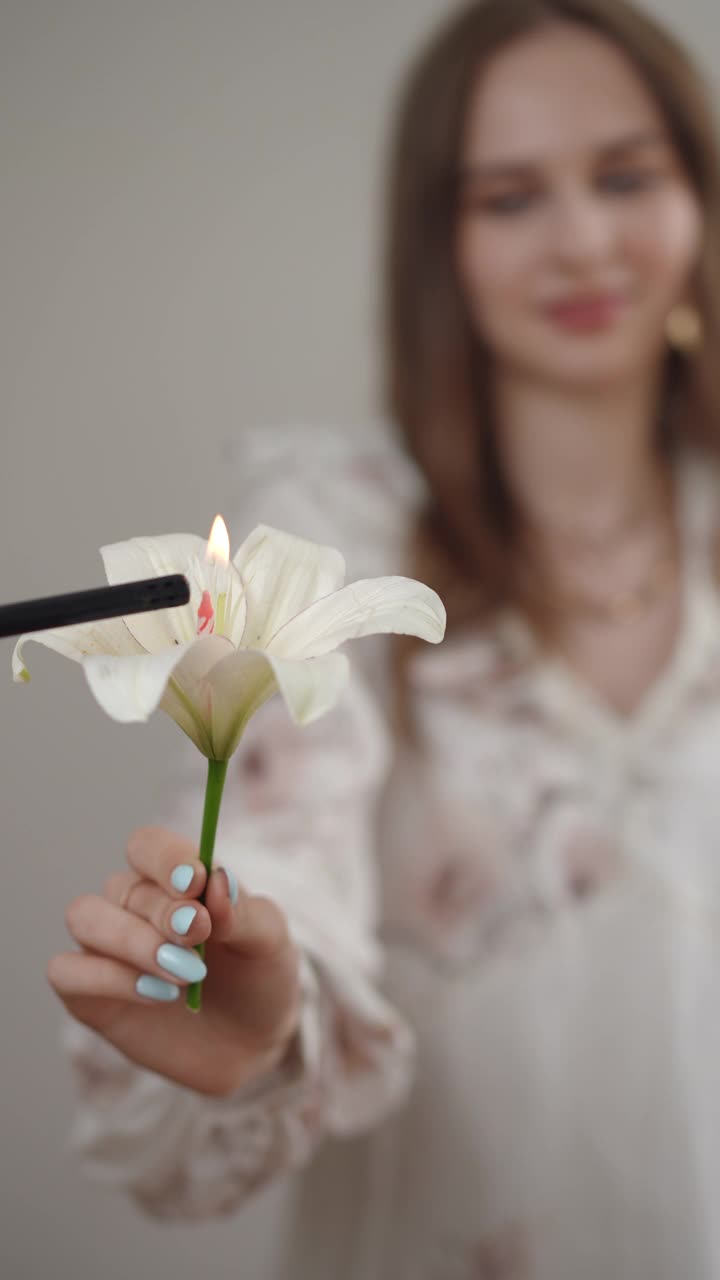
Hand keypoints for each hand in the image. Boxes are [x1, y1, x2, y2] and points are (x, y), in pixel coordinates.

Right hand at [47, 826, 300, 1096]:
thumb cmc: (258, 976)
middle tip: (197, 938)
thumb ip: (245, 911)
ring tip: (182, 975)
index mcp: (174, 878)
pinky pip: (66, 970)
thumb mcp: (270, 941)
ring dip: (131, 941)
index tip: (195, 882)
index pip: (148, 845)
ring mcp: (107, 948)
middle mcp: (132, 905)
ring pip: (84, 917)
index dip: (166, 859)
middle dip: (161, 912)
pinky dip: (108, 978)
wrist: (252, 1043)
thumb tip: (217, 880)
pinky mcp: (89, 994)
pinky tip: (157, 995)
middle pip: (122, 886)